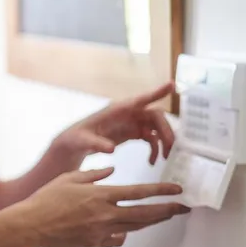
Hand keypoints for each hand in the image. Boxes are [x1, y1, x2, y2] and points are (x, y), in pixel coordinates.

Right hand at [19, 167, 188, 246]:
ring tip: (165, 217)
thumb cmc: (47, 199)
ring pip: (135, 227)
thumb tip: (112, 171)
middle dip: (167, 210)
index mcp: (101, 195)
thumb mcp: (69, 178)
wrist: (32, 225)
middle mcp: (106, 214)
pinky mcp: (94, 243)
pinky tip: (128, 231)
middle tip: (183, 208)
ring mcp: (102, 231)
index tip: (177, 190)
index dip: (161, 191)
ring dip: (153, 222)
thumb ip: (93, 174)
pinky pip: (117, 239)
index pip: (139, 192)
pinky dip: (125, 234)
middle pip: (145, 214)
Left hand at [47, 82, 175, 172]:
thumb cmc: (76, 138)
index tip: (171, 85)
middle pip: (155, 116)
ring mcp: (131, 122)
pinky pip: (151, 138)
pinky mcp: (132, 132)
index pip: (140, 99)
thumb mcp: (83, 141)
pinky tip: (152, 161)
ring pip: (156, 127)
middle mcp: (128, 113)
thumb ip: (96, 143)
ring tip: (165, 158)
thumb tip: (111, 149)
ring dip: (164, 141)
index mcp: (117, 110)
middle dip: (165, 130)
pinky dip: (155, 149)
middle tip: (171, 147)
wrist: (74, 145)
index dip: (156, 92)